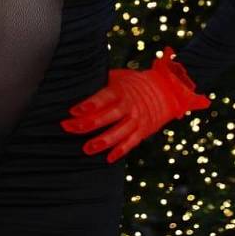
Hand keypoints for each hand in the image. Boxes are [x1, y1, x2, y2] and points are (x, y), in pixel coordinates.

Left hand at [60, 46, 210, 163]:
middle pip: (107, 117)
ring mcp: (136, 119)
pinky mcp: (143, 131)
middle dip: (87, 124)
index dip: (89, 104)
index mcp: (121, 90)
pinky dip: (120, 151)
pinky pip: (131, 143)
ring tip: (86, 148)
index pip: (103, 98)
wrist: (165, 90)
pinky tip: (108, 159)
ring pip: (118, 133)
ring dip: (102, 141)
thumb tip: (79, 84)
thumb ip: (102, 83)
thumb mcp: (119, 77)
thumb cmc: (133, 82)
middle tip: (69, 127)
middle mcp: (129, 106)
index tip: (73, 110)